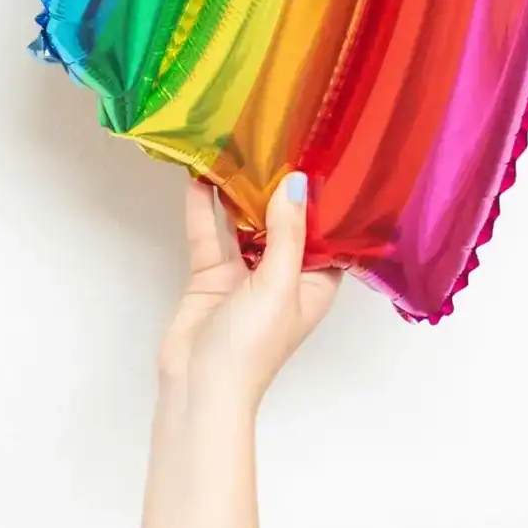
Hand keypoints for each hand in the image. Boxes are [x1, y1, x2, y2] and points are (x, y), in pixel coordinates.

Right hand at [159, 173, 340, 403]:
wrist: (199, 385)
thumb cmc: (252, 346)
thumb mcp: (278, 284)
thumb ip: (287, 233)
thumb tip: (295, 183)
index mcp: (315, 286)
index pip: (329, 238)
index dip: (327, 205)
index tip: (326, 162)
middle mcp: (284, 278)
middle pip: (285, 227)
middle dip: (280, 193)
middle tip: (279, 143)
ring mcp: (245, 276)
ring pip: (245, 227)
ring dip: (241, 196)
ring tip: (239, 151)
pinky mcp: (212, 276)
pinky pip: (210, 236)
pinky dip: (204, 210)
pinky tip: (200, 179)